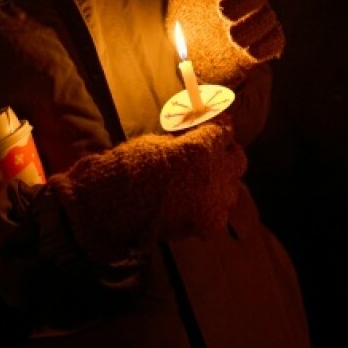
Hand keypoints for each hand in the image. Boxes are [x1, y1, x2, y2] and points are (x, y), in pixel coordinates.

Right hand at [46, 120, 246, 264]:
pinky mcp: (209, 224)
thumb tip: (200, 134)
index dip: (221, 126)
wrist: (110, 208)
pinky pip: (220, 212)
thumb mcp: (158, 142)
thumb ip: (186, 139)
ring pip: (232, 187)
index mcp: (202, 148)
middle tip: (213, 152)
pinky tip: (194, 205)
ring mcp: (214, 201)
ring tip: (202, 182)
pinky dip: (211, 208)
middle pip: (237, 158)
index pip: (225, 130)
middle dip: (226, 153)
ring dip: (221, 182)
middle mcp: (215, 174)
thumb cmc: (129, 168)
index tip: (218, 124)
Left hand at [167, 0, 284, 86]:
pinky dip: (264, 47)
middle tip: (222, 14)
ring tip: (231, 39)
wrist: (191, 60)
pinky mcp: (265, 44)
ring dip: (249, 29)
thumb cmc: (188, 19)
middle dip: (241, 3)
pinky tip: (248, 52)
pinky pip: (276, 41)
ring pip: (268, 18)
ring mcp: (258, 21)